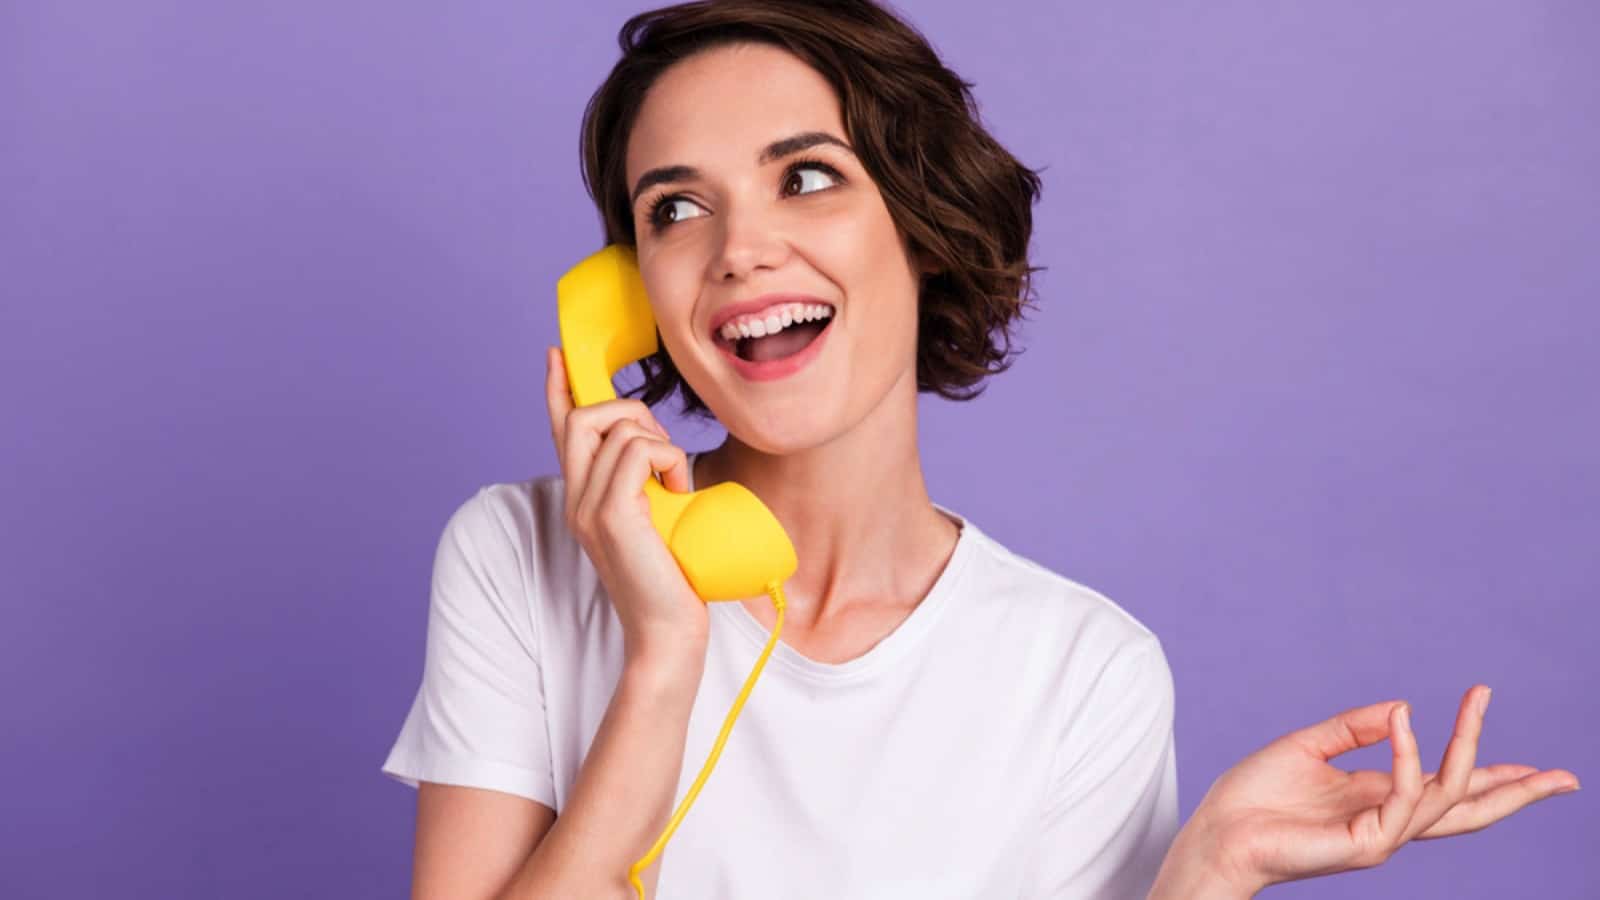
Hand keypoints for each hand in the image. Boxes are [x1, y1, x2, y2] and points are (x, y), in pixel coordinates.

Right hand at [544, 345, 709, 658]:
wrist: (667, 635)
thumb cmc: (672, 581)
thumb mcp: (655, 521)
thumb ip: (645, 486)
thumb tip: (662, 452)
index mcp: (583, 498)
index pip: (561, 432)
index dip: (558, 390)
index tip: (556, 355)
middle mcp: (576, 500)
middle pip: (583, 416)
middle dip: (629, 411)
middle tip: (664, 451)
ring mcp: (589, 507)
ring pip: (619, 428)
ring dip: (661, 443)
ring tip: (676, 485)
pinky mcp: (612, 514)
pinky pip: (638, 451)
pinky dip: (669, 460)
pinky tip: (678, 492)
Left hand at [1181, 685, 1580, 894]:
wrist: (1218, 831)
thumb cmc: (1253, 796)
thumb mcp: (1309, 746)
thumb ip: (1355, 727)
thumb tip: (1403, 706)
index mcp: (1376, 797)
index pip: (1445, 786)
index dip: (1488, 771)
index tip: (1531, 761)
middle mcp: (1388, 819)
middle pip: (1470, 808)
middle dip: (1518, 791)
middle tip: (1566, 777)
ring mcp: (1383, 835)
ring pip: (1448, 796)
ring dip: (1469, 747)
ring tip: (1476, 701)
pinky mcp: (1367, 843)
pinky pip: (1404, 796)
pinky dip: (1409, 757)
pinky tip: (1407, 722)